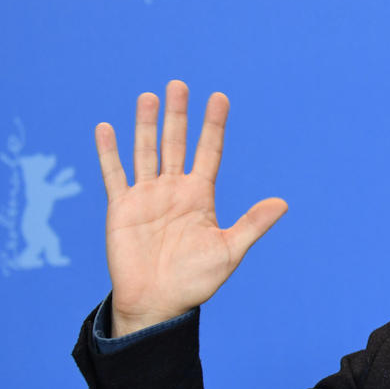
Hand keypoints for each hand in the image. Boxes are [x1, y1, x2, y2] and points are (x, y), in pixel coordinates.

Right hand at [95, 80, 287, 336]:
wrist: (158, 303)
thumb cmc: (196, 281)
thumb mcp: (229, 250)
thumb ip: (252, 224)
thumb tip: (283, 203)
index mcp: (200, 196)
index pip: (209, 152)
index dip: (214, 125)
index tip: (219, 97)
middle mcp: (174, 189)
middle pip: (176, 143)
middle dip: (178, 115)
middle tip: (179, 84)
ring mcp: (147, 196)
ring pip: (146, 151)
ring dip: (146, 124)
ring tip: (149, 96)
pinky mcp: (121, 207)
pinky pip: (113, 174)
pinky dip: (108, 152)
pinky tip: (106, 128)